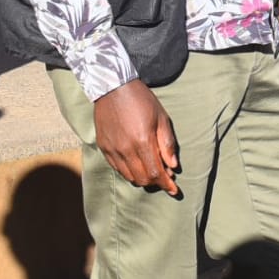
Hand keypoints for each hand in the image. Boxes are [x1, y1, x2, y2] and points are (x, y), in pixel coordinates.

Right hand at [92, 79, 179, 195]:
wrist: (113, 88)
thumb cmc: (141, 100)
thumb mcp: (161, 118)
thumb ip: (167, 143)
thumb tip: (173, 166)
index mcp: (143, 141)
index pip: (156, 173)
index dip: (166, 184)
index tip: (174, 190)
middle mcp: (126, 149)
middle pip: (142, 179)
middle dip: (156, 182)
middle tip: (165, 177)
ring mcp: (112, 150)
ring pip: (129, 176)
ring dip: (142, 178)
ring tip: (151, 171)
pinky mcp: (103, 148)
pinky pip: (117, 168)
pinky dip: (129, 171)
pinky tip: (136, 164)